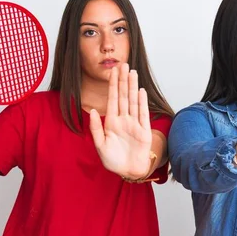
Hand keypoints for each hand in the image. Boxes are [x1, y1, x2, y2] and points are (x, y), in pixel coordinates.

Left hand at [89, 63, 152, 178]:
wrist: (128, 171)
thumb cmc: (113, 160)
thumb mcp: (100, 145)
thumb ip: (95, 128)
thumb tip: (92, 111)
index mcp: (111, 122)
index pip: (112, 99)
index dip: (113, 85)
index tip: (113, 71)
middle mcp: (123, 120)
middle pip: (124, 96)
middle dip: (123, 80)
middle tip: (123, 64)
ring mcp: (134, 124)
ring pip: (133, 101)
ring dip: (133, 87)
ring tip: (132, 73)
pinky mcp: (144, 131)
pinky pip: (143, 114)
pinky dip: (142, 103)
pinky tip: (140, 91)